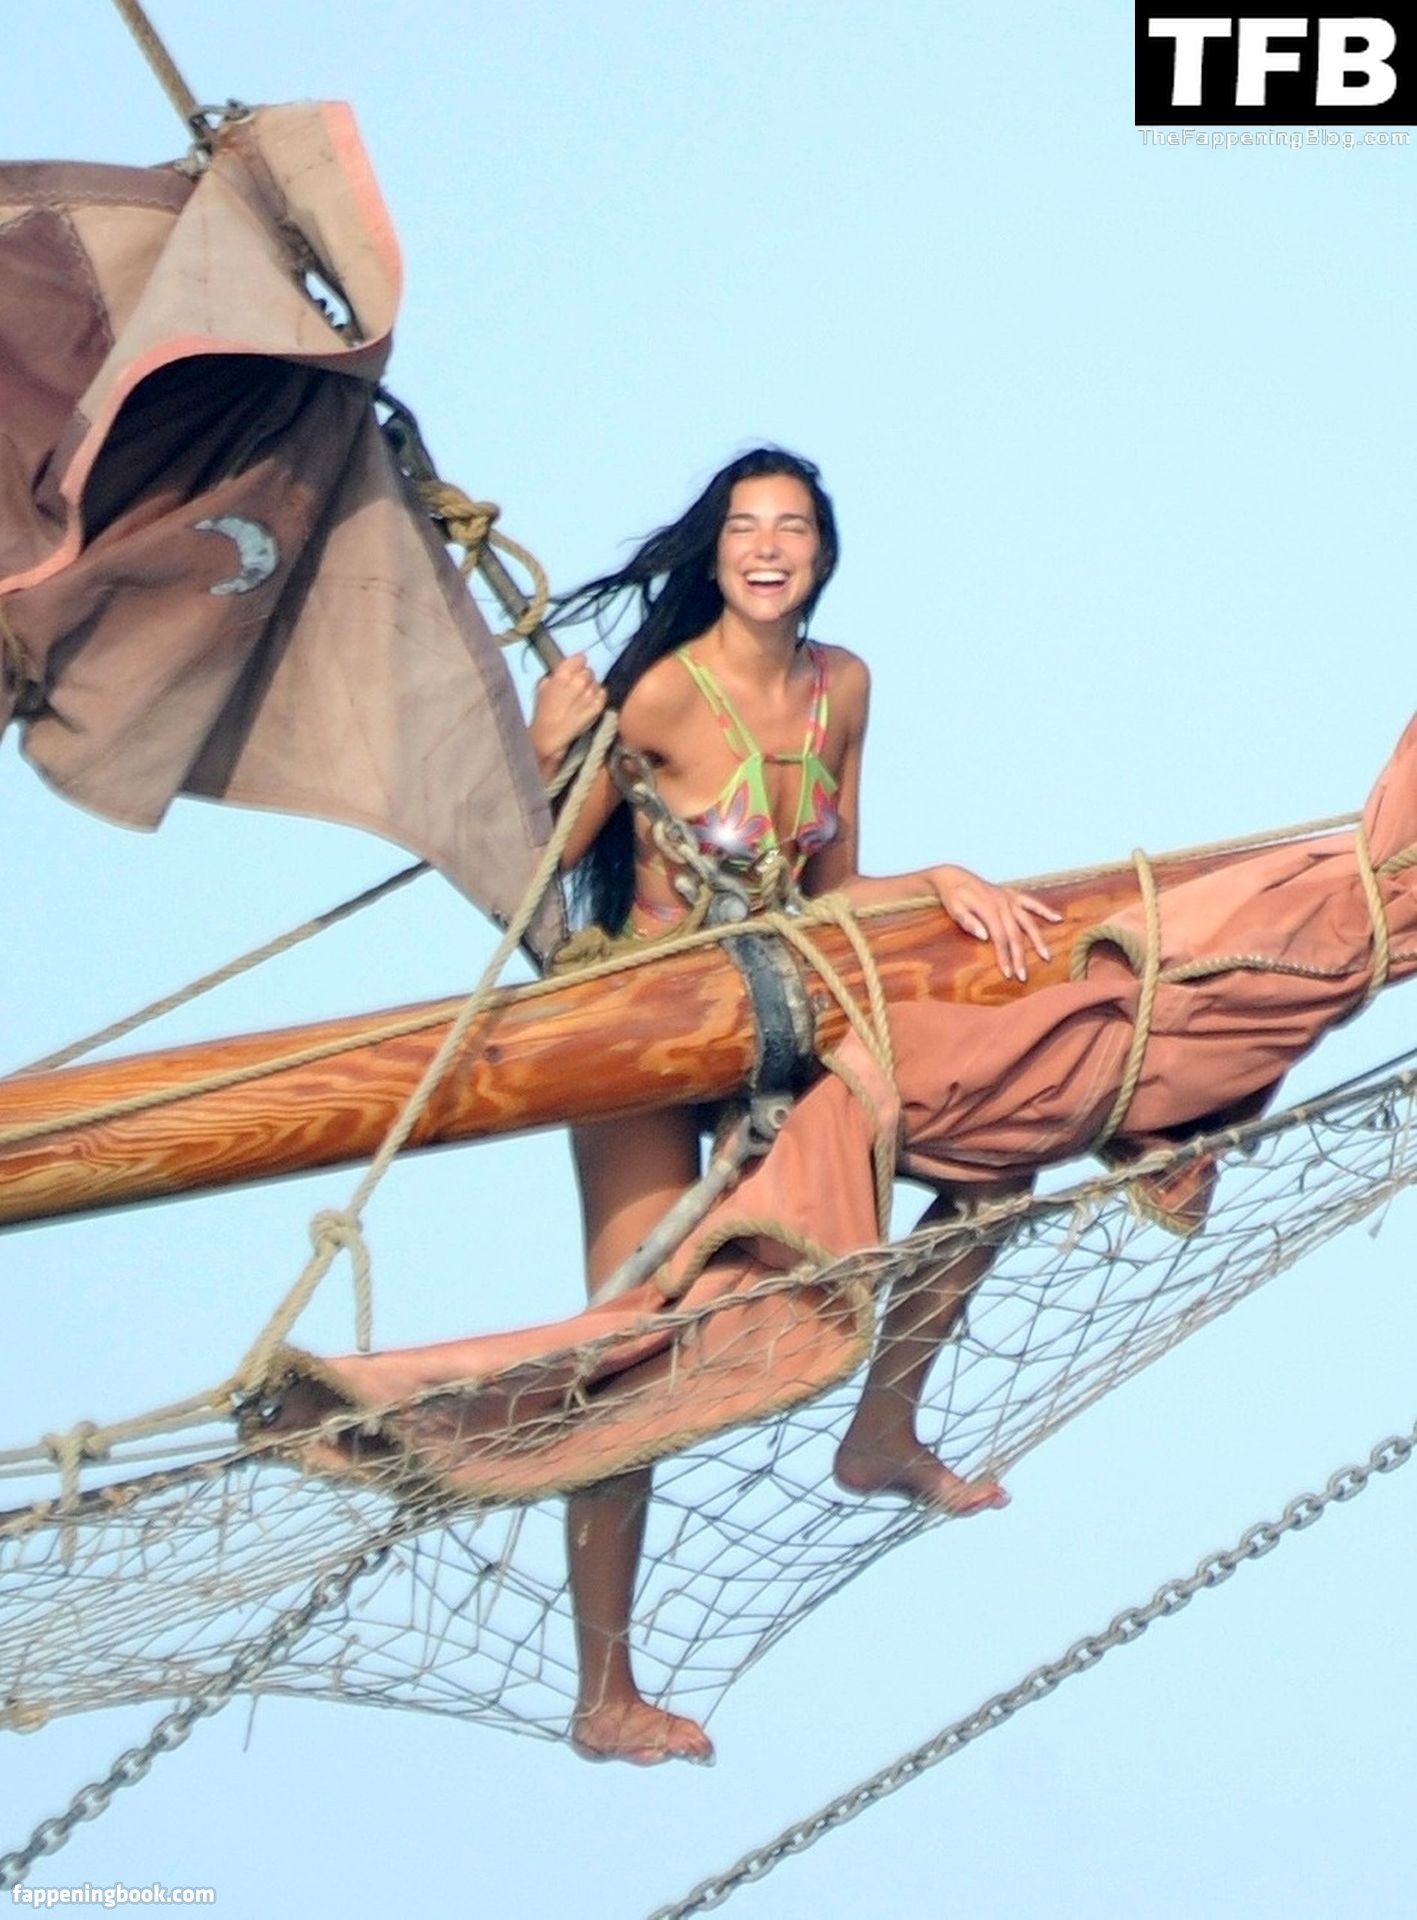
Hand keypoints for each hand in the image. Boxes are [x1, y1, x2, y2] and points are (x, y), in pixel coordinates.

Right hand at [529, 652, 606, 777]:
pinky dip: (598, 696)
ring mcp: (590, 694)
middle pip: (589, 671)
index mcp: (563, 674)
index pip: (580, 658)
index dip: (577, 664)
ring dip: (590, 688)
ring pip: (596, 682)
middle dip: (583, 677)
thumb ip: (556, 675)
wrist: (551, 735)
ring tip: (582, 698)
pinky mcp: (598, 706)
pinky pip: (603, 693)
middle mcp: (579, 681)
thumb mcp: (542, 687)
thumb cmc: (543, 712)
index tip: (575, 669)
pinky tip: (589, 703)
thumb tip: (565, 670)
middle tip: (577, 687)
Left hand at [928, 864, 1061, 981]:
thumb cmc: (953, 896)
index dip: (1004, 956)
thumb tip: (984, 937)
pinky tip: (1058, 919)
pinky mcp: (1012, 894)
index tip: (1007, 974)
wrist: (954, 876)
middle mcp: (1002, 903)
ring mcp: (1009, 898)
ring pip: (1028, 921)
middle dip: (1020, 956)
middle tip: (1023, 976)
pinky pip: (1032, 902)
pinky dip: (1045, 910)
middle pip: (1015, 934)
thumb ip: (968, 922)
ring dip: (1037, 940)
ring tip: (1046, 956)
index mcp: (988, 908)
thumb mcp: (954, 909)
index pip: (999, 937)